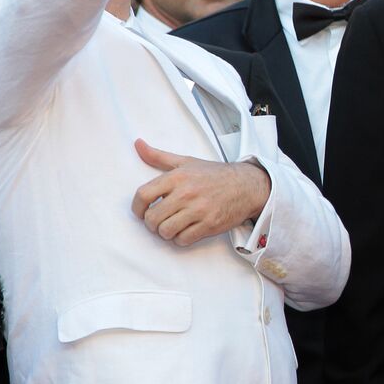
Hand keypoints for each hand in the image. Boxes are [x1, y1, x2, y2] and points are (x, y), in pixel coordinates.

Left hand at [131, 138, 270, 245]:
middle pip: (152, 218)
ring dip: (165, 233)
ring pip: (166, 231)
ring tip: (171, 227)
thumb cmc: (214, 174)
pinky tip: (185, 231)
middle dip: (151, 224)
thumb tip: (137, 144)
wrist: (247, 185)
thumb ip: (159, 156)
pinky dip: (181, 239)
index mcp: (178, 177)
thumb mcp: (186, 162)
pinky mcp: (209, 225)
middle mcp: (187, 193)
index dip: (136, 208)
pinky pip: (183, 240)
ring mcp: (199, 210)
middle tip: (158, 221)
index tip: (141, 211)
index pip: (143, 195)